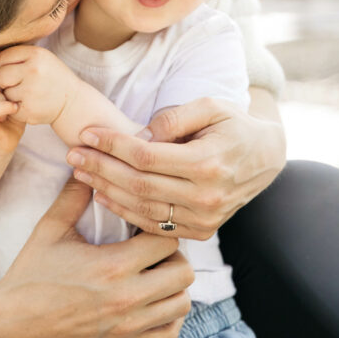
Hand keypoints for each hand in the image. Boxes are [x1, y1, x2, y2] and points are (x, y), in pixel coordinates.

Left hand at [0, 45, 79, 125]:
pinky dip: (14, 107)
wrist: (72, 101)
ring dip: (10, 95)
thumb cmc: (51, 76)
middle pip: (0, 76)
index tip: (14, 71)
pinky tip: (28, 103)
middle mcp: (34, 71)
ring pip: (3, 93)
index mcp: (35, 54)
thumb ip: (17, 55)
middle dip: (5, 81)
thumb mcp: (40, 57)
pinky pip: (9, 107)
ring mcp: (31, 92)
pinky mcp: (29, 110)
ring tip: (26, 93)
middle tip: (18, 83)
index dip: (3, 66)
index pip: (1, 58)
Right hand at [0, 49, 25, 155]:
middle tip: (16, 96)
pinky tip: (14, 110)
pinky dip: (3, 108)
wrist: (3, 143)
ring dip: (5, 98)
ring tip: (14, 106)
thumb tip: (22, 49)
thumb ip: (12, 75)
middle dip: (6, 85)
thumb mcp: (13, 91)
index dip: (0, 60)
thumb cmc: (12, 115)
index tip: (17, 71)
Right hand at [0, 179, 193, 337]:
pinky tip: (151, 298)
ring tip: (154, 272)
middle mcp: (127, 298)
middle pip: (182, 272)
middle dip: (172, 255)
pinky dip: (169, 314)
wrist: (12, 323)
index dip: (159, 227)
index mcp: (112, 266)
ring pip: (182, 302)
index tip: (144, 224)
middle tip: (153, 247)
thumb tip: (86, 164)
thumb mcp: (50, 229)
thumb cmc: (30, 274)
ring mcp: (129, 326)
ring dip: (173, 284)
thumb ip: (73, 196)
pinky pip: (170, 331)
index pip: (165, 240)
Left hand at [65, 94, 285, 239]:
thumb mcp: (210, 106)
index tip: (87, 133)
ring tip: (80, 172)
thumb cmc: (233, 125)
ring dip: (106, 190)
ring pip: (143, 208)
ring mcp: (205, 218)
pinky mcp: (201, 230)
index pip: (146, 156)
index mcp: (208, 163)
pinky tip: (103, 195)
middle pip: (139, 184)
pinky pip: (155, 225)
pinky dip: (125, 212)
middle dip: (100, 167)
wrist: (266, 158)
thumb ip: (174, 118)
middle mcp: (206, 196)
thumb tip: (138, 134)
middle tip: (72, 154)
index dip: (112, 144)